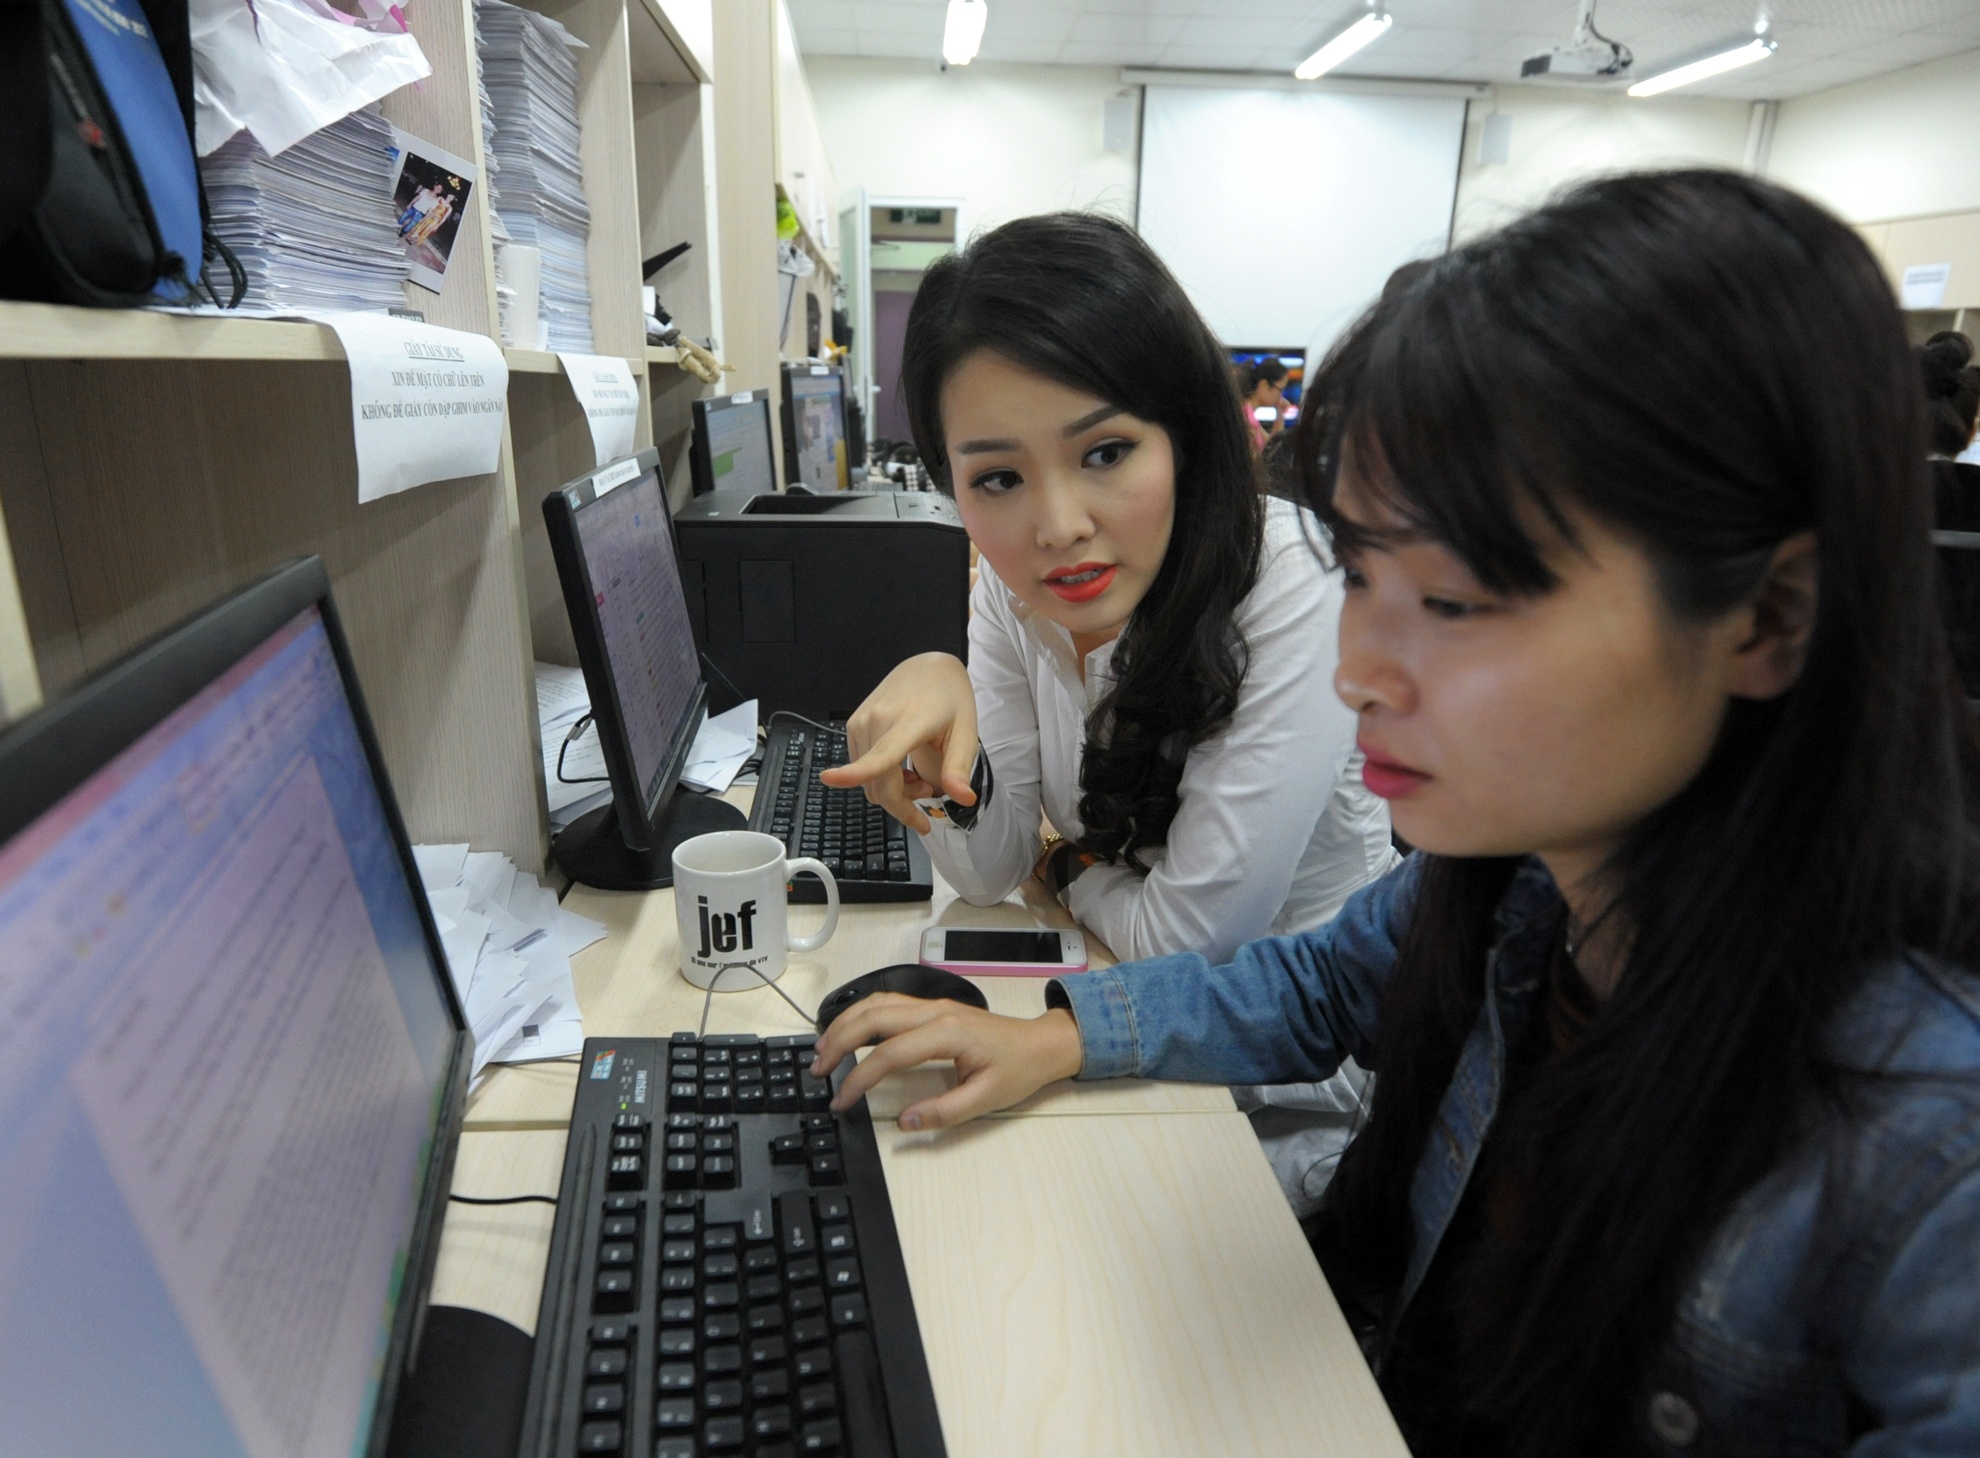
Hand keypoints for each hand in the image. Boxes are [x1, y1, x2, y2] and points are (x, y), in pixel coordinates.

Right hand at [808, 996, 1082, 1130]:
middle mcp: (934, 1011)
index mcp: (947, 1032)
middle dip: (839, 1041)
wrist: (1041, 1043)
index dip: (859, 1078)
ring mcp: (932, 1004)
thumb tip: (904, 1122)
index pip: (889, 1053)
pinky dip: (861, 1015)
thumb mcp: (987, 1099)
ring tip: (822, 1049)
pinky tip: (848, 1032)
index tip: (840, 1100)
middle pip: (873, 1017)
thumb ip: (944, 1111)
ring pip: (876, 1003)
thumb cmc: (1017, 1070)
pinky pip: (887, 1003)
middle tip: (816, 1069)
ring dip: (845, 1023)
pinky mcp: (931, 1007)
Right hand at [817, 653, 977, 833]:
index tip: (829, 779)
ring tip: (916, 776)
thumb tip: (965, 800)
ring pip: (867, 782)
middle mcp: (876, 720)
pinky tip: (899, 765)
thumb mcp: (966, 735)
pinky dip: (879, 778)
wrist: (928, 669)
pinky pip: (861, 768)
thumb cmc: (951, 702)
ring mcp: (860, 722)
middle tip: (929, 790)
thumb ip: (959, 769)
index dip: (856, 772)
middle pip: (877, 785)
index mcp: (909, 721)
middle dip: (902, 804)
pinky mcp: (852, 725)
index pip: (881, 754)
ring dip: (892, 791)